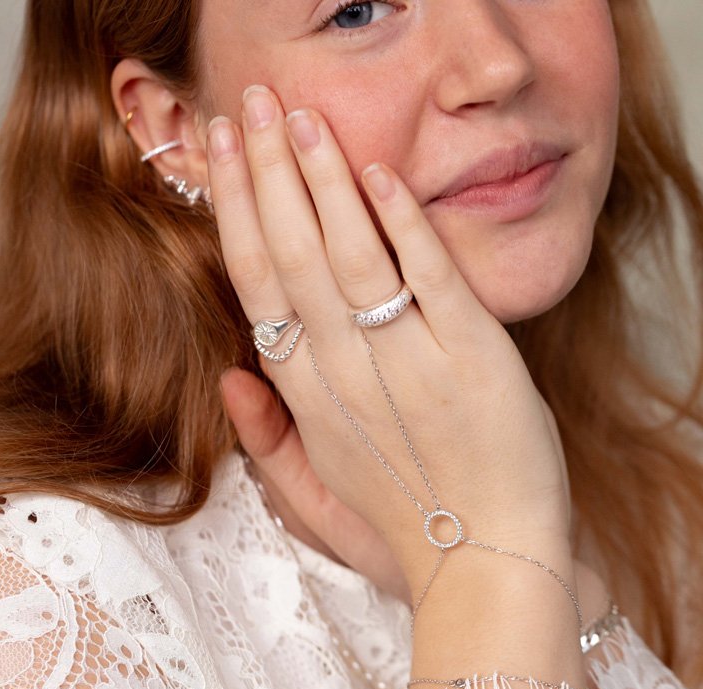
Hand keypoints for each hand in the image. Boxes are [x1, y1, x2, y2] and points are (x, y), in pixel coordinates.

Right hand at [207, 85, 572, 596]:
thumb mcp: (311, 503)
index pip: (257, 286)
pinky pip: (429, 276)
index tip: (221, 158)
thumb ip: (264, 440)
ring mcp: (408, 360)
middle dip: (265, 172)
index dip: (236, 215)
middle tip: (247, 104)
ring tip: (299, 117)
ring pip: (351, 254)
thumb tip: (227, 375)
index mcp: (305, 399)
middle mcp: (345, 371)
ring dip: (323, 180)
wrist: (487, 565)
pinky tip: (378, 175)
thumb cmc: (399, 532)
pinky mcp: (474, 356)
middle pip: (293, 254)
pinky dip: (404, 222)